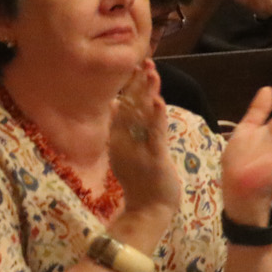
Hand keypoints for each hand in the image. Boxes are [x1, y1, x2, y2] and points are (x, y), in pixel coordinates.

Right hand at [110, 62, 181, 218]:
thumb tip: (113, 105)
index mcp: (121, 138)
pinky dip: (156, 118)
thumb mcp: (127, 150)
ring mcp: (138, 149)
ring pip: (142, 116)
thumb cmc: (141, 181)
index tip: (135, 65)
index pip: (124, 106)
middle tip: (144, 61)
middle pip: (131, 106)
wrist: (148, 210)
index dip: (129, 86)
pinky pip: (155, 135)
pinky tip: (159, 101)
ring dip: (148, 93)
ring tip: (152, 73)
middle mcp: (125, 140)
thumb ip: (121, 128)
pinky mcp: (152, 158)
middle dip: (138, 84)